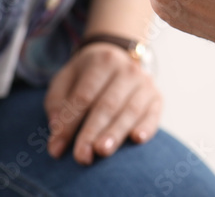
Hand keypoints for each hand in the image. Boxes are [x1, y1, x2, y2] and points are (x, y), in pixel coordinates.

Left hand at [44, 42, 161, 164]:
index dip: (70, 123)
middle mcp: (126, 69)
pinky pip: (153, 114)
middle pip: (107, 104)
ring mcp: (145, 83)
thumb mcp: (66, 80)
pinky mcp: (157, 97)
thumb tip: (56, 134)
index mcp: (101, 61)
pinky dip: (147, 127)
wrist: (118, 58)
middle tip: (81, 156)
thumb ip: (58, 105)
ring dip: (116, 133)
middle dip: (92, 132)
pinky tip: (137, 139)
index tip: (56, 148)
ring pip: (130, 111)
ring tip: (102, 151)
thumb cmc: (87, 77)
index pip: (83, 96)